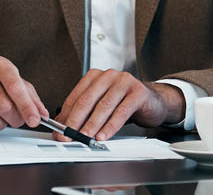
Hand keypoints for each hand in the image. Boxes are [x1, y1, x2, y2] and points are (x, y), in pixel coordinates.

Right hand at [0, 56, 50, 134]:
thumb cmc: (0, 82)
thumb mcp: (20, 85)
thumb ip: (33, 100)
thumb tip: (42, 114)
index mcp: (1, 65)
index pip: (15, 87)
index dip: (26, 107)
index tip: (34, 120)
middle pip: (4, 106)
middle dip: (15, 119)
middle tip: (17, 119)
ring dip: (1, 125)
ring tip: (3, 120)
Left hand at [54, 69, 174, 141]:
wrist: (152, 102)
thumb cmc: (124, 103)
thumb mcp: (101, 106)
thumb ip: (83, 114)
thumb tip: (62, 128)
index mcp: (95, 76)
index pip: (76, 96)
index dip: (66, 116)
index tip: (59, 131)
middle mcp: (108, 75)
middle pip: (87, 100)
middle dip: (76, 120)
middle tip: (69, 135)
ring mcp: (124, 81)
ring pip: (104, 106)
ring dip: (92, 124)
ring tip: (85, 137)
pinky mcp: (138, 92)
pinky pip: (121, 111)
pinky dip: (110, 126)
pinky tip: (104, 136)